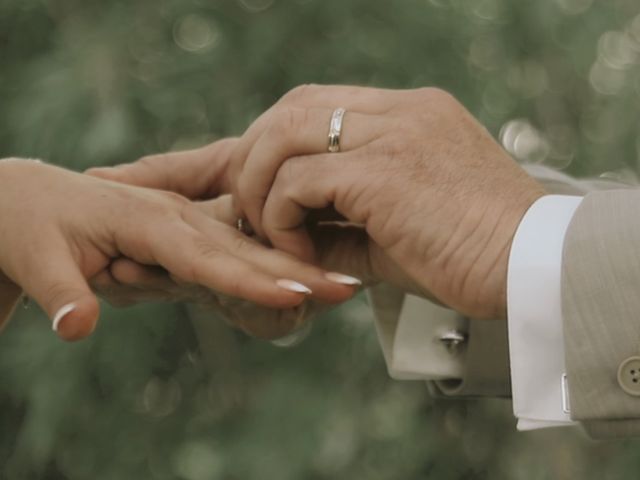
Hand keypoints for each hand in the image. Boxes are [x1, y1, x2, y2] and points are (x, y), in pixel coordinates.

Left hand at [0, 160, 355, 340]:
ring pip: (249, 246)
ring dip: (295, 265)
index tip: (301, 295)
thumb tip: (77, 327)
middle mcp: (178, 219)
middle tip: (347, 290)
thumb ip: (61, 291)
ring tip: (342, 285)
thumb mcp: (35, 256)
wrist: (26, 198)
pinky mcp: (187, 230)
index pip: (212, 258)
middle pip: (247, 250)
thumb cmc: (30, 225)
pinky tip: (303, 274)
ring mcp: (187, 223)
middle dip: (298, 271)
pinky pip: (232, 247)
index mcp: (149, 220)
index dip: (255, 280)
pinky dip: (270, 262)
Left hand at [225, 85, 545, 318]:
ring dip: (259, 187)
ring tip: (268, 232)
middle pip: (290, 107)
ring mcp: (392, 136)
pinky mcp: (383, 173)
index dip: (277, 143)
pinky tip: (298, 252)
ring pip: (283, 134)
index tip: (264, 188)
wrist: (531, 269)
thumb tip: (293, 231)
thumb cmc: (473, 253)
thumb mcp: (402, 224)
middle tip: (249, 208)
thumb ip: (348, 217)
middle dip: (254, 158)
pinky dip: (281, 217)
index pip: (318, 104)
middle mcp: (399, 113)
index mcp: (409, 115)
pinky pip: (298, 180)